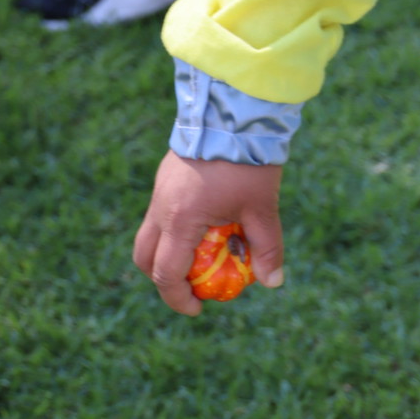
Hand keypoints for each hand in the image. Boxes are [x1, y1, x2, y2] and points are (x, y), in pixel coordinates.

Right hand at [133, 151, 284, 316]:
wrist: (234, 110)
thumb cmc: (249, 161)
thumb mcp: (262, 207)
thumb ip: (267, 246)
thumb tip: (274, 282)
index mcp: (181, 220)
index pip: (166, 274)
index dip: (179, 299)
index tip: (198, 308)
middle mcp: (162, 207)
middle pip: (145, 258)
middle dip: (164, 279)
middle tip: (192, 286)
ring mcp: (160, 189)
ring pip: (149, 234)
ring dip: (168, 252)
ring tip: (201, 254)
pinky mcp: (165, 175)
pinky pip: (160, 212)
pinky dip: (174, 228)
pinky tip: (206, 220)